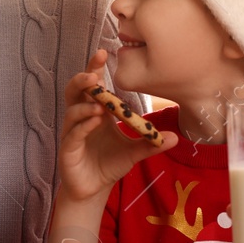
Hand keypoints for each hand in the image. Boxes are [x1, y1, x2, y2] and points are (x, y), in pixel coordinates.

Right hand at [58, 50, 175, 202]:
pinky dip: (83, 125)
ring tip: (100, 104)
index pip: (93, 86)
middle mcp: (81, 119)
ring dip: (84, 105)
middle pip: (75, 92)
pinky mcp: (68, 149)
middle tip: (94, 75)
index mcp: (96, 113)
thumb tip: (175, 138)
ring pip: (72, 111)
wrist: (94, 189)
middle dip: (82, 80)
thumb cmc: (109, 165)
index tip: (104, 53)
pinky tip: (95, 121)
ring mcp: (72, 133)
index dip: (95, 68)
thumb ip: (150, 143)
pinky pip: (73, 133)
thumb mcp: (134, 152)